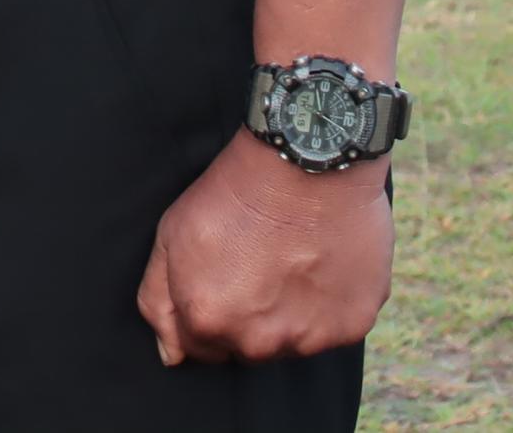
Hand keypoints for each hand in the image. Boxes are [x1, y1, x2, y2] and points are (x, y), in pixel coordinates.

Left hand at [135, 136, 392, 365]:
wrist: (304, 159)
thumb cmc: (236, 191)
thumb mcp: (173, 234)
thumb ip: (159, 301)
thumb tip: (170, 355)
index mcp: (209, 321)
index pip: (201, 347)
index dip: (211, 308)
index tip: (226, 275)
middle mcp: (259, 342)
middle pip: (249, 347)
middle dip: (251, 317)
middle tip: (262, 263)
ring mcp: (309, 337)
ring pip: (294, 340)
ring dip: (293, 313)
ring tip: (296, 258)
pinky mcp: (352, 323)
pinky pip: (337, 325)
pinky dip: (332, 302)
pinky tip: (326, 261)